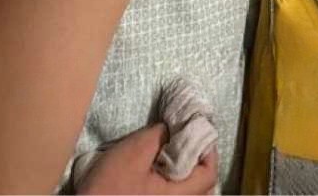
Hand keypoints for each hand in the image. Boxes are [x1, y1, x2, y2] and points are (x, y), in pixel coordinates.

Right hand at [76, 124, 217, 194]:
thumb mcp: (135, 151)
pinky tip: (161, 169)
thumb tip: (174, 128)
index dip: (208, 149)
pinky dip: (174, 180)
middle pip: (203, 185)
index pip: (208, 173)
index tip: (198, 128)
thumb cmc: (109, 186)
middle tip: (186, 138)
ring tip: (173, 151)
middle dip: (199, 159)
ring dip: (187, 170)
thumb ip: (159, 136)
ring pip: (189, 193)